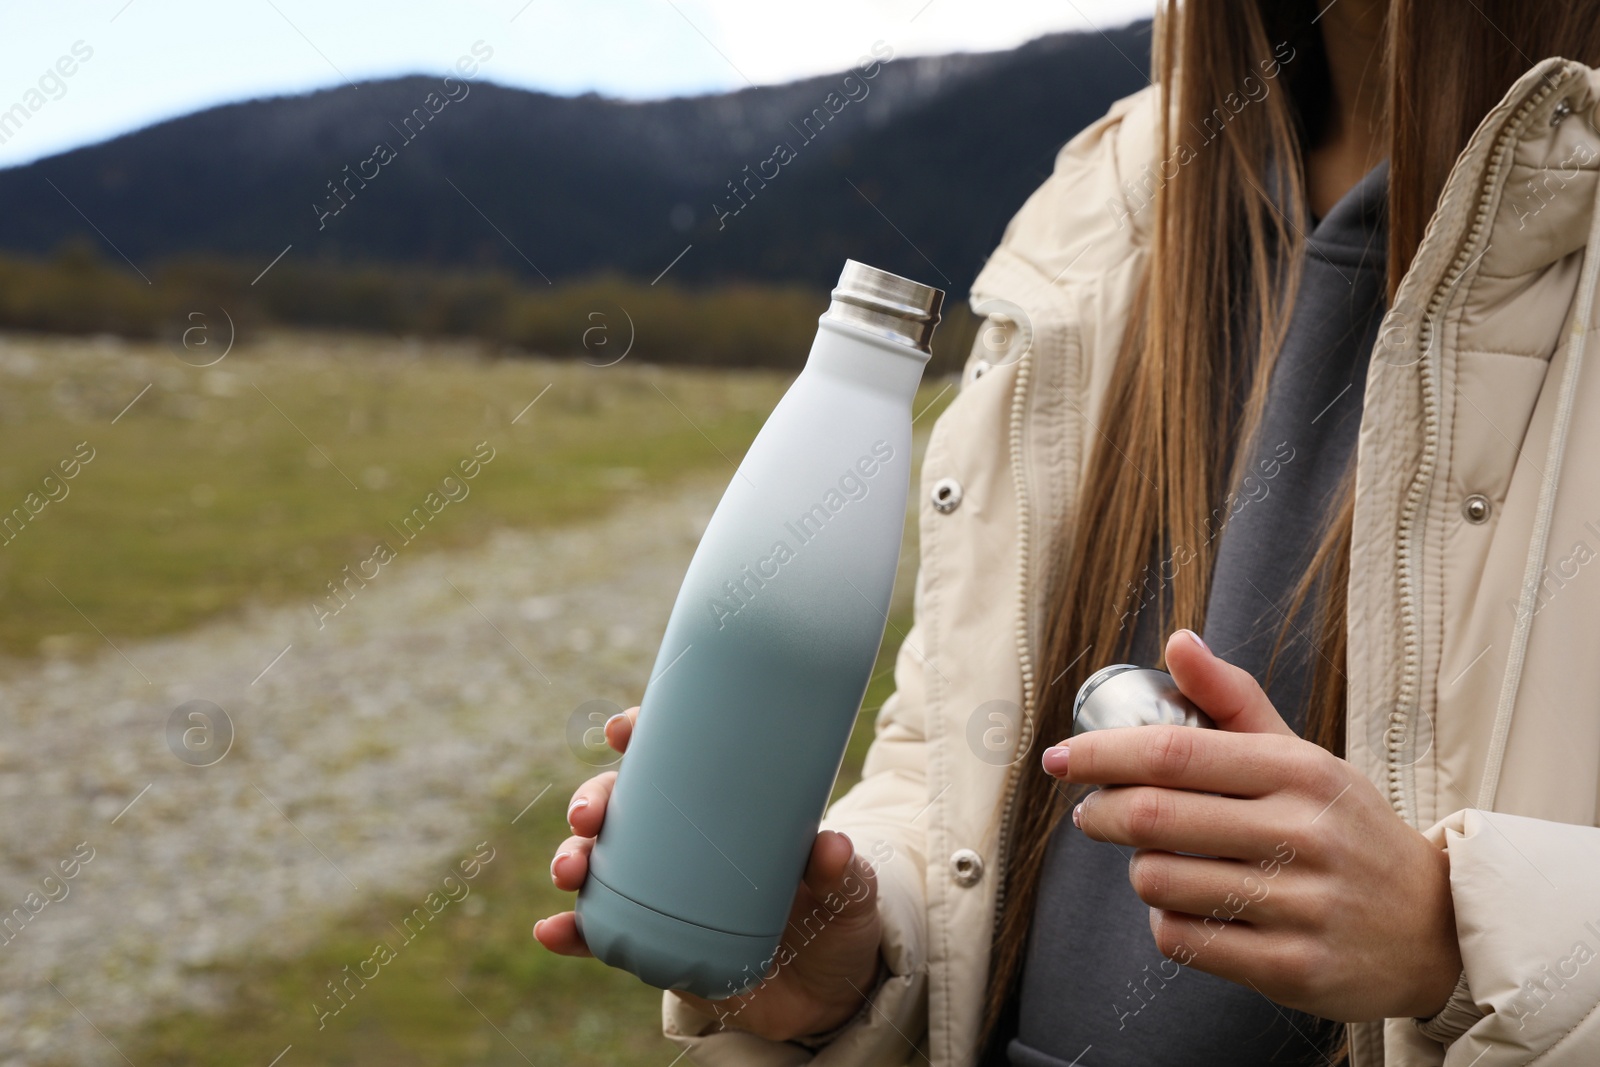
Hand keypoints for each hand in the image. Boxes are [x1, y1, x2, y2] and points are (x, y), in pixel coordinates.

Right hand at [536, 705, 885, 1040]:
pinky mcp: (652, 942)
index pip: (677, 757)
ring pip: (600, 861)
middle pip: (623, 804)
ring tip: (568, 870)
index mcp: (725, 809)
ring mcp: (662, 891)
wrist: (826, 996)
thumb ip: (840, 870)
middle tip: (589, 815)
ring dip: (571, 857)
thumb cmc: (836, 920)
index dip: (643, 735)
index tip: (621, 730)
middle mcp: (683, 842)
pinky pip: (601, 934)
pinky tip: (550, 930)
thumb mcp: (849, 889)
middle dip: (593, 799)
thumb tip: (829, 847)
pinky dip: (571, 932)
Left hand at [1042, 630, 1461, 1021]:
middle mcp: (1304, 833)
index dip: (1102, 753)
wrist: (1435, 929)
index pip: (1174, 751)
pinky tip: (1192, 909)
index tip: (1059, 758)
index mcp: (1300, 771)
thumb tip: (1178, 642)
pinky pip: (1183, 940)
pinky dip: (1168, 923)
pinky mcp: (1295, 968)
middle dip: (1102, 814)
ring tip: (1164, 863)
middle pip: (1154, 817)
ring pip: (1160, 881)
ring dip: (1141, 872)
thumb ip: (1233, 702)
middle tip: (1094, 814)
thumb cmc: (1347, 832)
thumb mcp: (1303, 758)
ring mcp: (1303, 905)